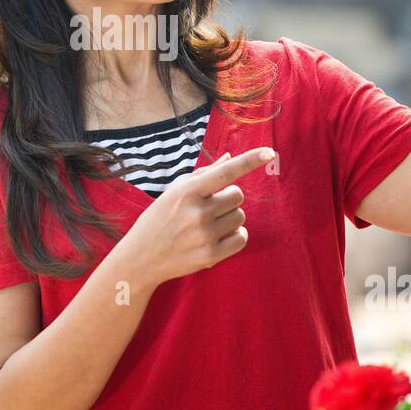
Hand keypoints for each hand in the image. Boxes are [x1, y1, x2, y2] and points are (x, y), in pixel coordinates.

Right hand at [117, 147, 273, 288]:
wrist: (141, 257)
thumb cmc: (160, 219)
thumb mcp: (175, 192)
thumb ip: (203, 175)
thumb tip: (230, 158)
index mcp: (187, 191)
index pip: (225, 172)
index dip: (249, 160)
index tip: (269, 152)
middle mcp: (197, 211)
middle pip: (238, 196)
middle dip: (228, 198)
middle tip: (210, 207)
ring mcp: (205, 234)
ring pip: (240, 216)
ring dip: (230, 217)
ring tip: (209, 224)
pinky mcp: (211, 255)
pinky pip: (242, 238)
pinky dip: (236, 236)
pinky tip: (219, 237)